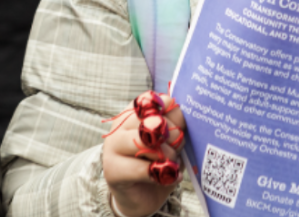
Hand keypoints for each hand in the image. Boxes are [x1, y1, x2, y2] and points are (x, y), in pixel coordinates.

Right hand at [103, 94, 185, 216]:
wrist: (143, 197)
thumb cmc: (160, 162)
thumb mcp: (171, 140)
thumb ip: (176, 124)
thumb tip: (186, 113)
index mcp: (135, 112)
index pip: (160, 101)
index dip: (177, 116)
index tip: (181, 129)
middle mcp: (120, 126)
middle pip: (154, 121)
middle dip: (174, 137)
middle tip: (176, 150)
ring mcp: (112, 147)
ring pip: (145, 142)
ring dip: (167, 156)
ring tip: (171, 164)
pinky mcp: (112, 170)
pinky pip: (143, 168)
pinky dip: (161, 174)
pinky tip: (167, 177)